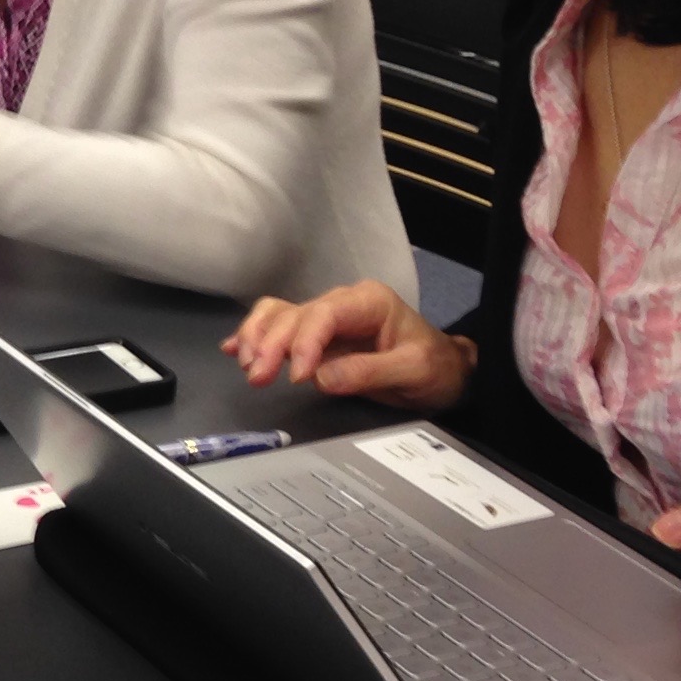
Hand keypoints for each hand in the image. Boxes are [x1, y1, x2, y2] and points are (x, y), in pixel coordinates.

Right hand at [223, 281, 473, 409]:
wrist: (444, 372)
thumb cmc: (435, 368)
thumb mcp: (413, 371)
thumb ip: (369, 372)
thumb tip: (322, 378)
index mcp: (369, 302)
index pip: (324, 314)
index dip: (304, 342)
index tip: (297, 375)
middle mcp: (342, 304)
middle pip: (294, 314)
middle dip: (272, 345)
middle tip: (258, 377)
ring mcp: (326, 318)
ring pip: (278, 316)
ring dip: (257, 339)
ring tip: (248, 367)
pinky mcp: (316, 336)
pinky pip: (277, 325)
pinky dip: (254, 335)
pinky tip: (236, 349)